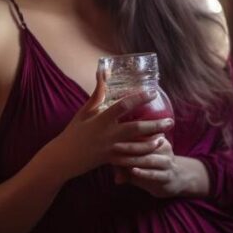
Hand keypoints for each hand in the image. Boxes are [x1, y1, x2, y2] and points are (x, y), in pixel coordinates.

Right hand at [41, 70, 176, 182]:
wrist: (62, 158)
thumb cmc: (73, 132)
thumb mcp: (84, 112)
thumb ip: (97, 94)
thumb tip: (103, 71)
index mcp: (101, 120)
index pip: (123, 106)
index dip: (139, 98)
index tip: (152, 93)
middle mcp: (108, 134)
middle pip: (136, 128)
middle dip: (155, 125)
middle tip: (170, 120)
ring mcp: (110, 149)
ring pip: (137, 147)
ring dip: (153, 142)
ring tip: (165, 135)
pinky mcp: (111, 161)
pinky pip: (131, 159)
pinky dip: (144, 155)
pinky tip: (153, 150)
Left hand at [110, 135, 184, 197]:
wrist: (177, 179)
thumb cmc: (151, 164)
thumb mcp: (140, 157)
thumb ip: (124, 154)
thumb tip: (106, 152)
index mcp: (157, 138)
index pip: (143, 132)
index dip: (127, 133)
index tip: (112, 131)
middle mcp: (163, 149)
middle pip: (145, 145)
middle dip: (128, 145)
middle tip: (112, 146)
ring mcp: (166, 163)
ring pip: (148, 159)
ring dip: (132, 160)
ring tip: (117, 160)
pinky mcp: (167, 177)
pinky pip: (154, 174)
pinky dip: (143, 173)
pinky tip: (133, 171)